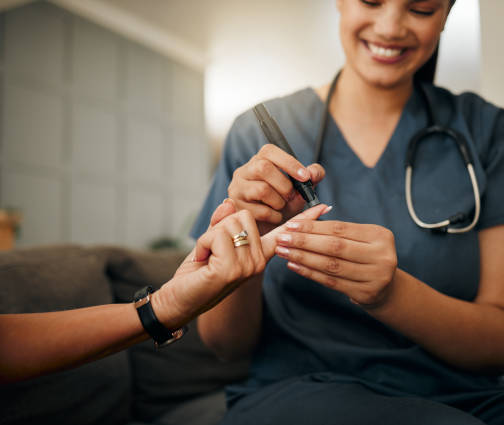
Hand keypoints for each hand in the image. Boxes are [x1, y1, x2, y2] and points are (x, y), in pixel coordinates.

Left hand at [151, 201, 330, 328]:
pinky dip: (202, 245)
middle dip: (219, 228)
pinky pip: (216, 235)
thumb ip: (223, 221)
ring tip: (206, 258)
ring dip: (208, 238)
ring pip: (228, 224)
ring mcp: (248, 266)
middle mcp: (259, 261)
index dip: (304, 219)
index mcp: (260, 254)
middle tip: (211, 252)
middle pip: (243, 216)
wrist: (180, 299)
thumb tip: (229, 203)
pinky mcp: (232, 269)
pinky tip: (202, 262)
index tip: (324, 207)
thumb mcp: (212, 241)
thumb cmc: (197, 272)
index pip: (284, 233)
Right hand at [227, 144, 324, 233]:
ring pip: (261, 189)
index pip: (269, 151)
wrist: (269, 228)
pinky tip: (276, 217)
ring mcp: (236, 189)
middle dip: (284, 185)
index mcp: (259, 161)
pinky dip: (274, 216)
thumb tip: (313, 172)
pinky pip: (259, 211)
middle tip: (292, 196)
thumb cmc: (284, 203)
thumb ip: (312, 176)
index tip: (305, 177)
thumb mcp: (300, 188)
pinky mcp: (236, 208)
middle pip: (263, 168)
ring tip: (282, 207)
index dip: (289, 163)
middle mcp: (243, 171)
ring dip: (279, 202)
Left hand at [274, 220, 397, 307]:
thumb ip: (337, 230)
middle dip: (304, 241)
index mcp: (380, 235)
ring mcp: (376, 276)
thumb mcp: (361, 239)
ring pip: (331, 265)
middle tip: (282, 238)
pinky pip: (331, 282)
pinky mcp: (366, 294)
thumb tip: (303, 219)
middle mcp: (381, 255)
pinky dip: (310, 273)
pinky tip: (294, 266)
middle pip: (335, 246)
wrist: (387, 288)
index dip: (313, 226)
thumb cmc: (366, 257)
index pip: (339, 229)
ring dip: (303, 258)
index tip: (291, 225)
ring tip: (284, 252)